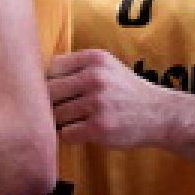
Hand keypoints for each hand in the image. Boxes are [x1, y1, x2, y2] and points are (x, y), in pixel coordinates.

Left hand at [48, 48, 165, 148]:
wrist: (160, 114)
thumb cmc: (126, 92)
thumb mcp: (107, 68)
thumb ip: (77, 68)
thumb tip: (33, 80)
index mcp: (94, 58)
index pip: (51, 68)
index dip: (48, 83)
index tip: (57, 93)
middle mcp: (95, 77)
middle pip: (48, 92)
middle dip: (50, 105)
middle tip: (59, 112)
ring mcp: (97, 102)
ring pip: (55, 115)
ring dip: (60, 123)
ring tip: (73, 122)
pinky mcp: (99, 127)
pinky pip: (65, 134)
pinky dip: (70, 136)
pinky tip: (82, 133)